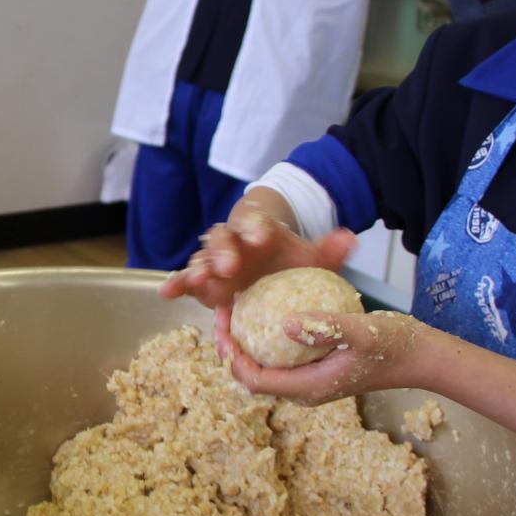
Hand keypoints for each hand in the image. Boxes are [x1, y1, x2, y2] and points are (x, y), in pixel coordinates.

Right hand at [160, 211, 358, 310]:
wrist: (267, 267)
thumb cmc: (286, 261)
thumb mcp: (310, 258)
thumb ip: (328, 251)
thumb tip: (350, 238)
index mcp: (257, 228)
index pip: (253, 221)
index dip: (254, 226)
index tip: (261, 237)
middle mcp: (231, 241)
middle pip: (221, 238)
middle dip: (224, 250)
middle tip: (230, 265)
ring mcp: (213, 261)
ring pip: (201, 259)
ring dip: (198, 269)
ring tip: (199, 281)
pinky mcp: (203, 281)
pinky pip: (185, 280)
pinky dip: (175, 285)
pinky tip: (165, 294)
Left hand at [214, 307, 427, 403]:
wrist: (423, 357)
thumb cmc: (396, 346)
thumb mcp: (363, 331)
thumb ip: (325, 327)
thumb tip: (285, 323)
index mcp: (308, 387)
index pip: (253, 379)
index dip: (230, 355)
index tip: (222, 324)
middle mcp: (304, 390)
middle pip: (252, 376)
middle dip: (230, 349)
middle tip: (221, 314)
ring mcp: (311, 381)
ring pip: (264, 367)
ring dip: (245, 343)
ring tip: (235, 310)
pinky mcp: (317, 370)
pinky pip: (281, 358)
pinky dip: (266, 339)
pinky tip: (264, 310)